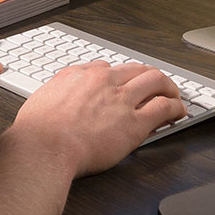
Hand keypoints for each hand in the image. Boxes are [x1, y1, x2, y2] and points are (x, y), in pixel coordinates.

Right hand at [8, 61, 184, 176]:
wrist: (44, 147)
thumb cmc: (36, 131)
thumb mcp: (40, 100)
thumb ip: (55, 94)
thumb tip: (57, 98)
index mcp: (80, 75)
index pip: (108, 68)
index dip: (120, 78)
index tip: (124, 86)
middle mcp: (104, 81)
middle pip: (136, 69)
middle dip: (149, 76)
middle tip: (156, 86)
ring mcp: (121, 100)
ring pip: (156, 81)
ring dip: (168, 87)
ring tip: (174, 96)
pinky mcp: (134, 123)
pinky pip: (163, 108)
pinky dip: (175, 108)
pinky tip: (178, 112)